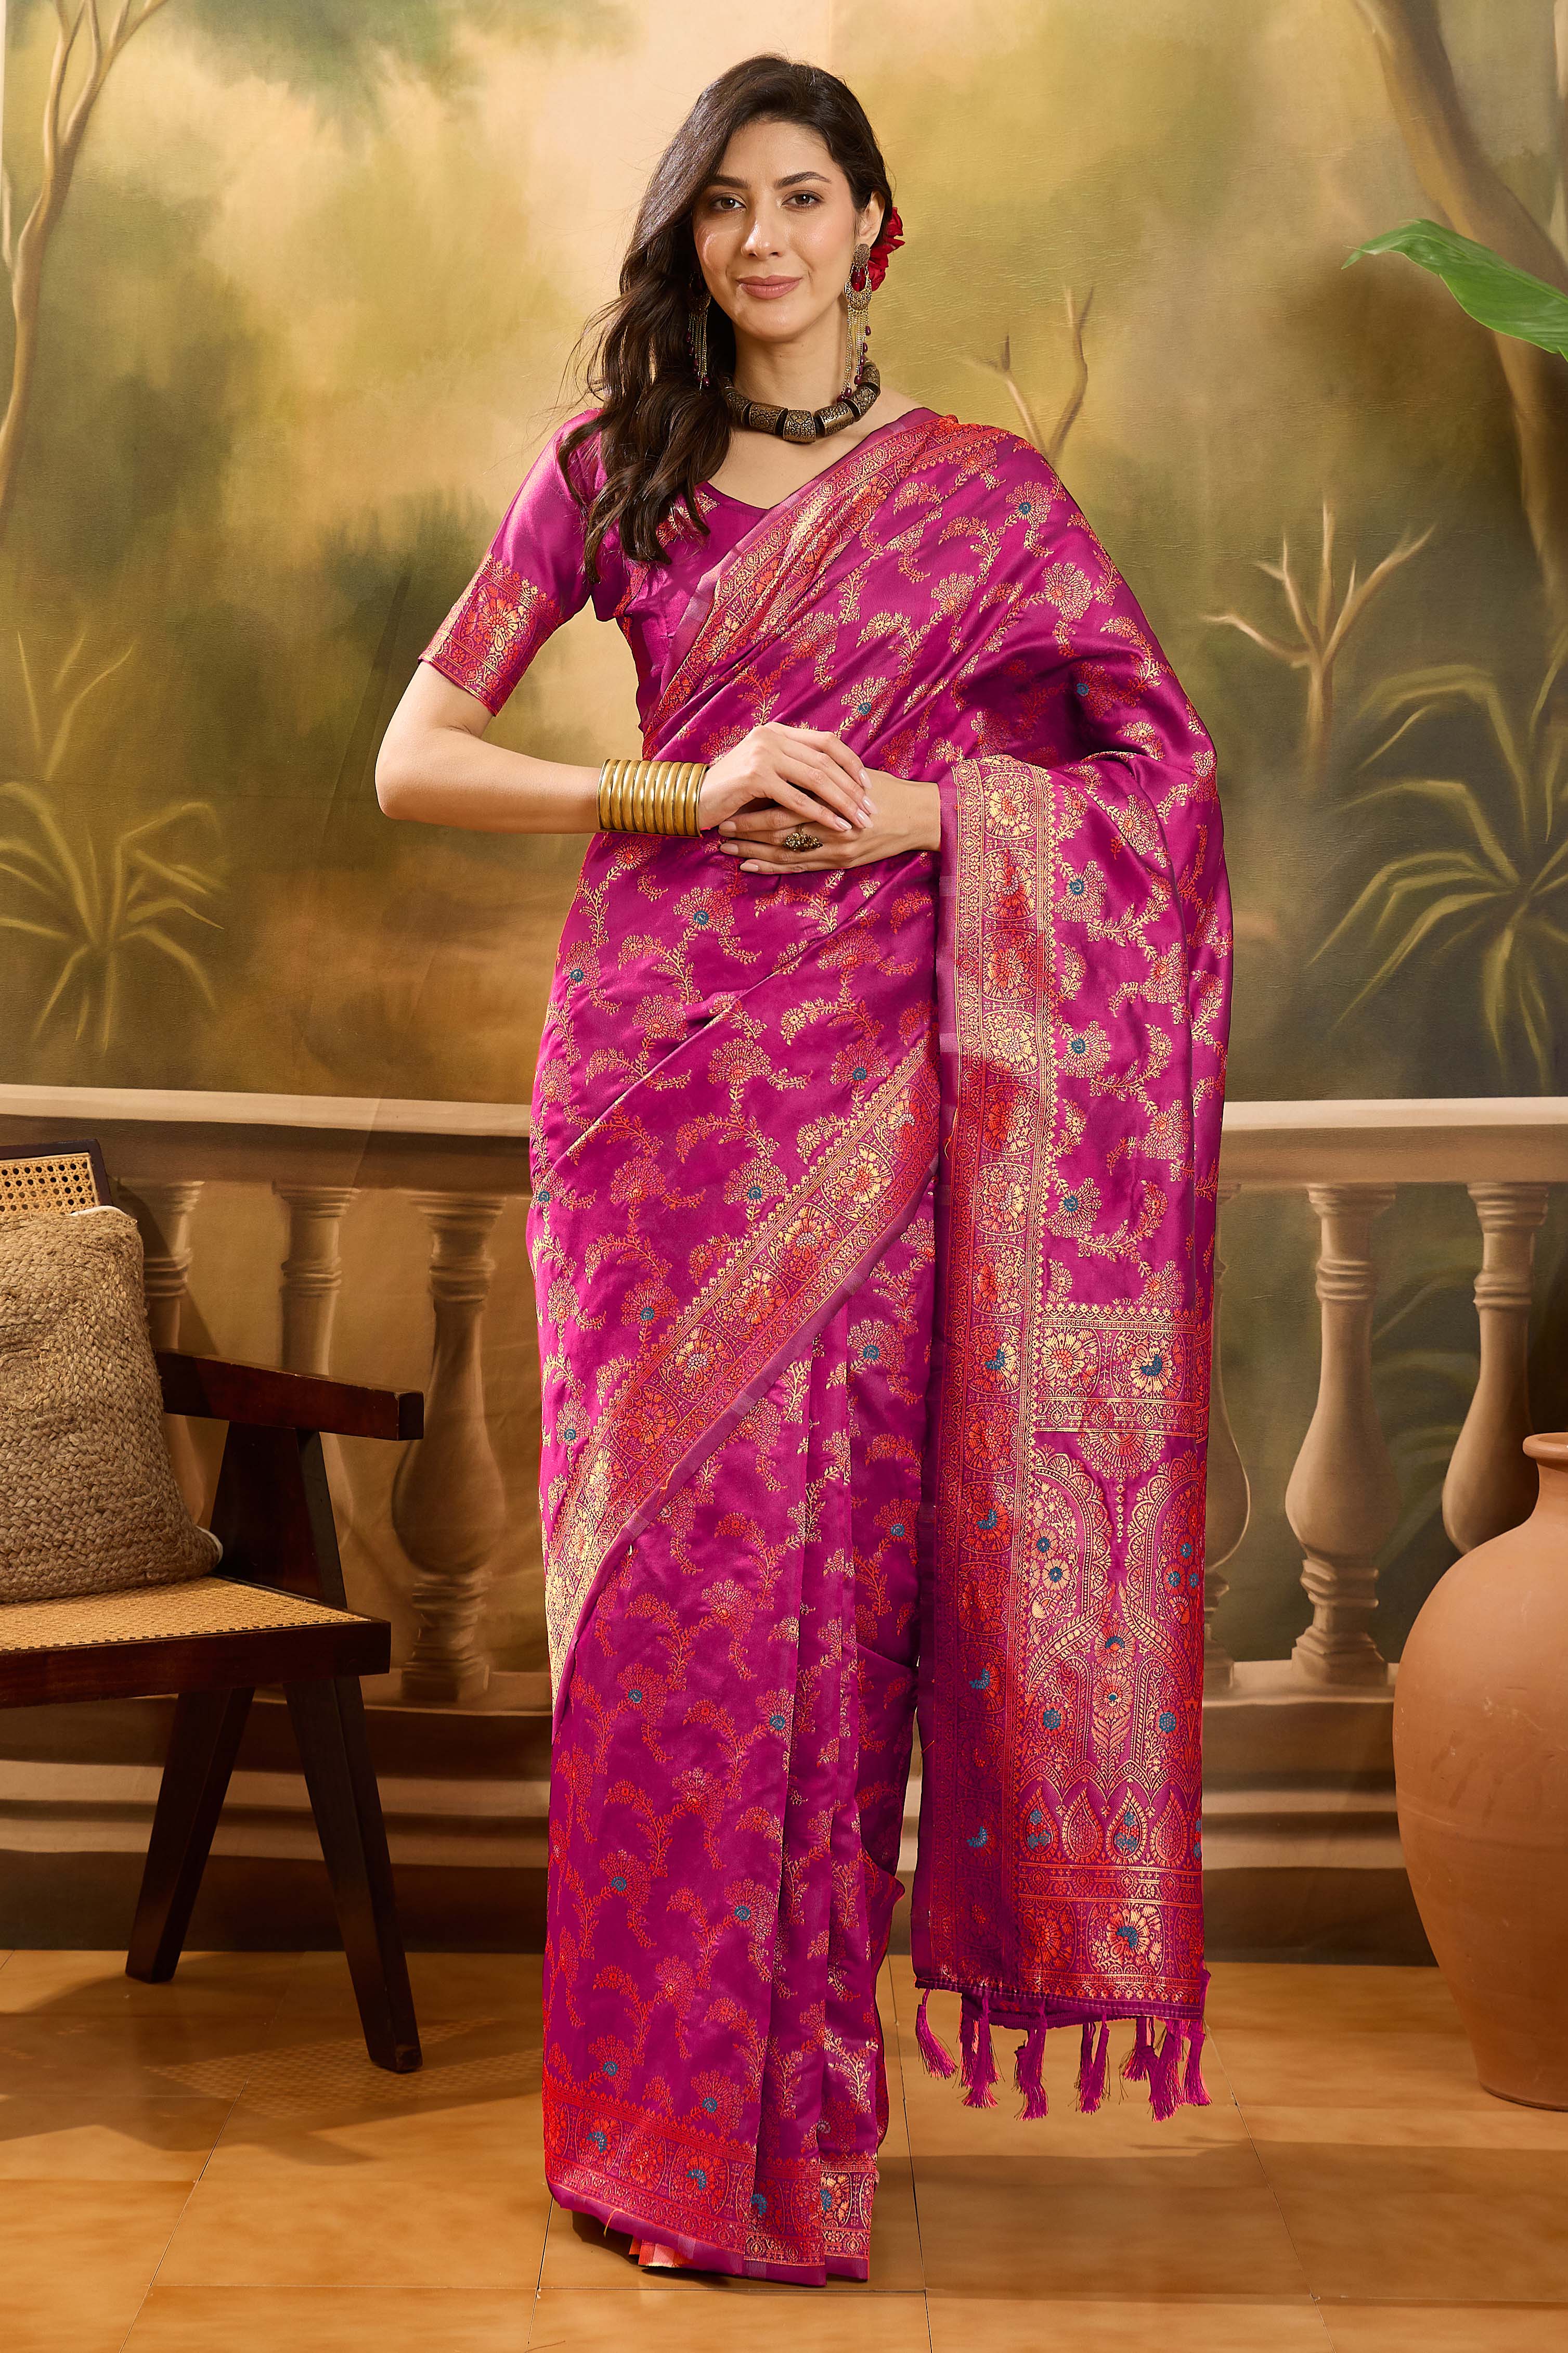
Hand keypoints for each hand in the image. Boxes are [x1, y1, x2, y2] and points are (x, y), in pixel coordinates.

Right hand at [698, 723, 873, 840]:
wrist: (693, 798)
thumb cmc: (732, 791)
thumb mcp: (766, 770)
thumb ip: (792, 766)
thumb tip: (833, 779)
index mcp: (778, 731)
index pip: (826, 741)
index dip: (851, 763)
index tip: (868, 786)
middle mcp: (772, 737)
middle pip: (826, 761)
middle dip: (853, 788)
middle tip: (871, 809)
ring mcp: (763, 754)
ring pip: (816, 778)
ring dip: (842, 802)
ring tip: (860, 820)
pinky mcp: (755, 777)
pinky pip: (797, 798)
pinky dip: (820, 814)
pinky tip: (836, 826)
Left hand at [719, 768, 939, 872]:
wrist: (921, 816)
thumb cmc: (889, 791)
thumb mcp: (856, 775)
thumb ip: (824, 773)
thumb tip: (791, 765)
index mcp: (831, 797)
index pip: (783, 801)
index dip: (755, 804)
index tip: (731, 801)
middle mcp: (830, 825)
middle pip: (777, 828)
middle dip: (747, 828)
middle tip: (721, 825)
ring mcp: (834, 847)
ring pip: (783, 851)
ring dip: (752, 849)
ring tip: (727, 848)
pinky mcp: (839, 862)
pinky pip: (799, 866)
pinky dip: (772, 866)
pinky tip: (751, 865)